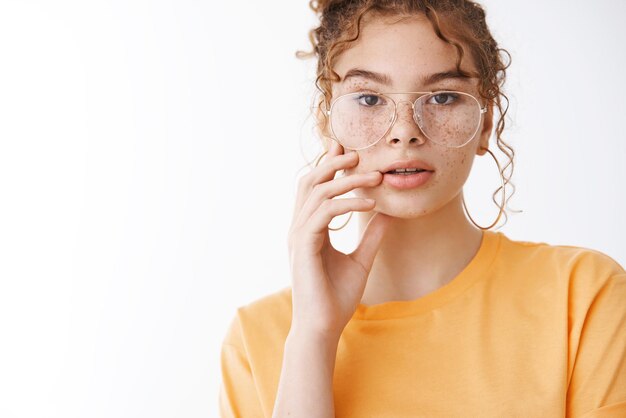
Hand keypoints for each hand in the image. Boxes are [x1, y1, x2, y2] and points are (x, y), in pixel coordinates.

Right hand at [287, 140, 390, 340]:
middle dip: (332, 163)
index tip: (350, 151)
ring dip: (346, 180)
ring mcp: (298, 236)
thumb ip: (371, 237)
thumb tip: (388, 216)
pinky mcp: (303, 247)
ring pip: (317, 193)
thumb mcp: (361, 260)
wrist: (324, 327)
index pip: (316, 189)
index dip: (329, 166)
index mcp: (309, 229)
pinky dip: (347, 204)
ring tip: (374, 176)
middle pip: (310, 182)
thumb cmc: (337, 297)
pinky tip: (370, 204)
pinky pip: (323, 214)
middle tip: (358, 154)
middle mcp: (300, 228)